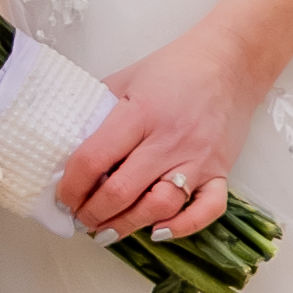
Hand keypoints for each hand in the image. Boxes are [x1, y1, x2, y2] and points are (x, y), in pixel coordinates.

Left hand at [59, 24, 261, 244]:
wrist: (230, 61)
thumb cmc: (174, 68)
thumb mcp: (126, 78)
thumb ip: (98, 110)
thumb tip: (68, 146)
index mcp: (139, 113)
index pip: (94, 159)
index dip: (71, 186)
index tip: (62, 197)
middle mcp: (168, 139)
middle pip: (121, 192)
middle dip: (92, 213)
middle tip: (80, 218)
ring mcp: (198, 158)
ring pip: (158, 207)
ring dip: (126, 226)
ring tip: (107, 231)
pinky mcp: (221, 170)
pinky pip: (206, 209)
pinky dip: (183, 227)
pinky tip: (158, 231)